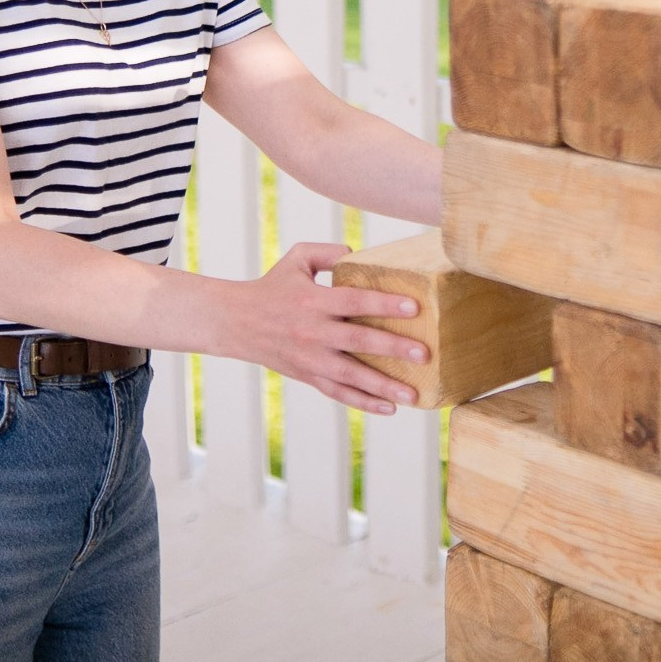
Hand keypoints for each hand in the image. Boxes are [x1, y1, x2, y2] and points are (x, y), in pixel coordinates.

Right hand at [215, 241, 428, 414]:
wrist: (236, 321)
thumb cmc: (273, 286)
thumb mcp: (297, 258)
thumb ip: (329, 252)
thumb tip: (361, 256)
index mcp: (313, 300)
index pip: (354, 301)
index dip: (384, 303)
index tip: (415, 307)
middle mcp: (312, 331)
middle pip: (358, 341)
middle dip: (393, 348)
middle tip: (424, 353)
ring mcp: (310, 358)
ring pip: (350, 375)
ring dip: (383, 385)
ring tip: (413, 393)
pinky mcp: (307, 375)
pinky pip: (338, 393)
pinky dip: (363, 402)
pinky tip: (390, 408)